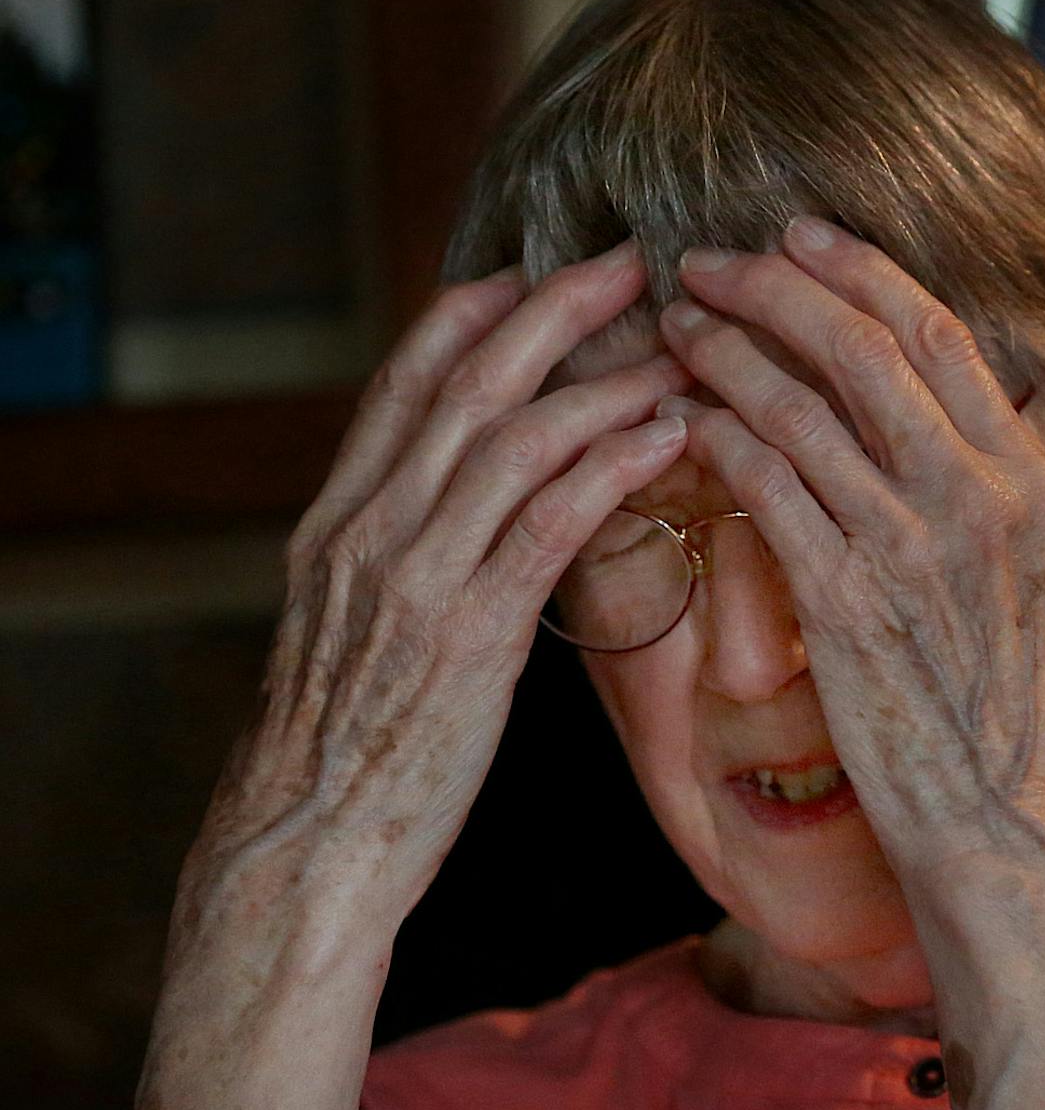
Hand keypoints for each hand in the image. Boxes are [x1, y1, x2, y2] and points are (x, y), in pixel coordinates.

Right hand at [182, 241, 693, 925]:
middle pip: (468, 381)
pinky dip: (611, 467)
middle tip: (631, 259)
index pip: (404, 382)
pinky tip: (666, 437)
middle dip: (553, 307)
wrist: (303, 850)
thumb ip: (399, 555)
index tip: (532, 266)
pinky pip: (549, 524)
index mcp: (338, 523)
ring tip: (677, 348)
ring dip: (604, 381)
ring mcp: (415, 577)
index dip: (471, 312)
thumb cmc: (345, 748)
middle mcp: (369, 531)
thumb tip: (456, 510)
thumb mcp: (351, 630)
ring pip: (515, 438)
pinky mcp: (469, 636)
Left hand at [657, 216, 1044, 883]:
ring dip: (728, 355)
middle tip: (710, 259)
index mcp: (1035, 485)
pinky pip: (767, 493)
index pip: (942, 337)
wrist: (1013, 833)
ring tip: (678, 326)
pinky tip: (689, 418)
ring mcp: (905, 548)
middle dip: (775, 288)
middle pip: (861, 351)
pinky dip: (721, 441)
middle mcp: (974, 499)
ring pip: (800, 412)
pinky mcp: (842, 604)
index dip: (863, 273)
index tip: (804, 236)